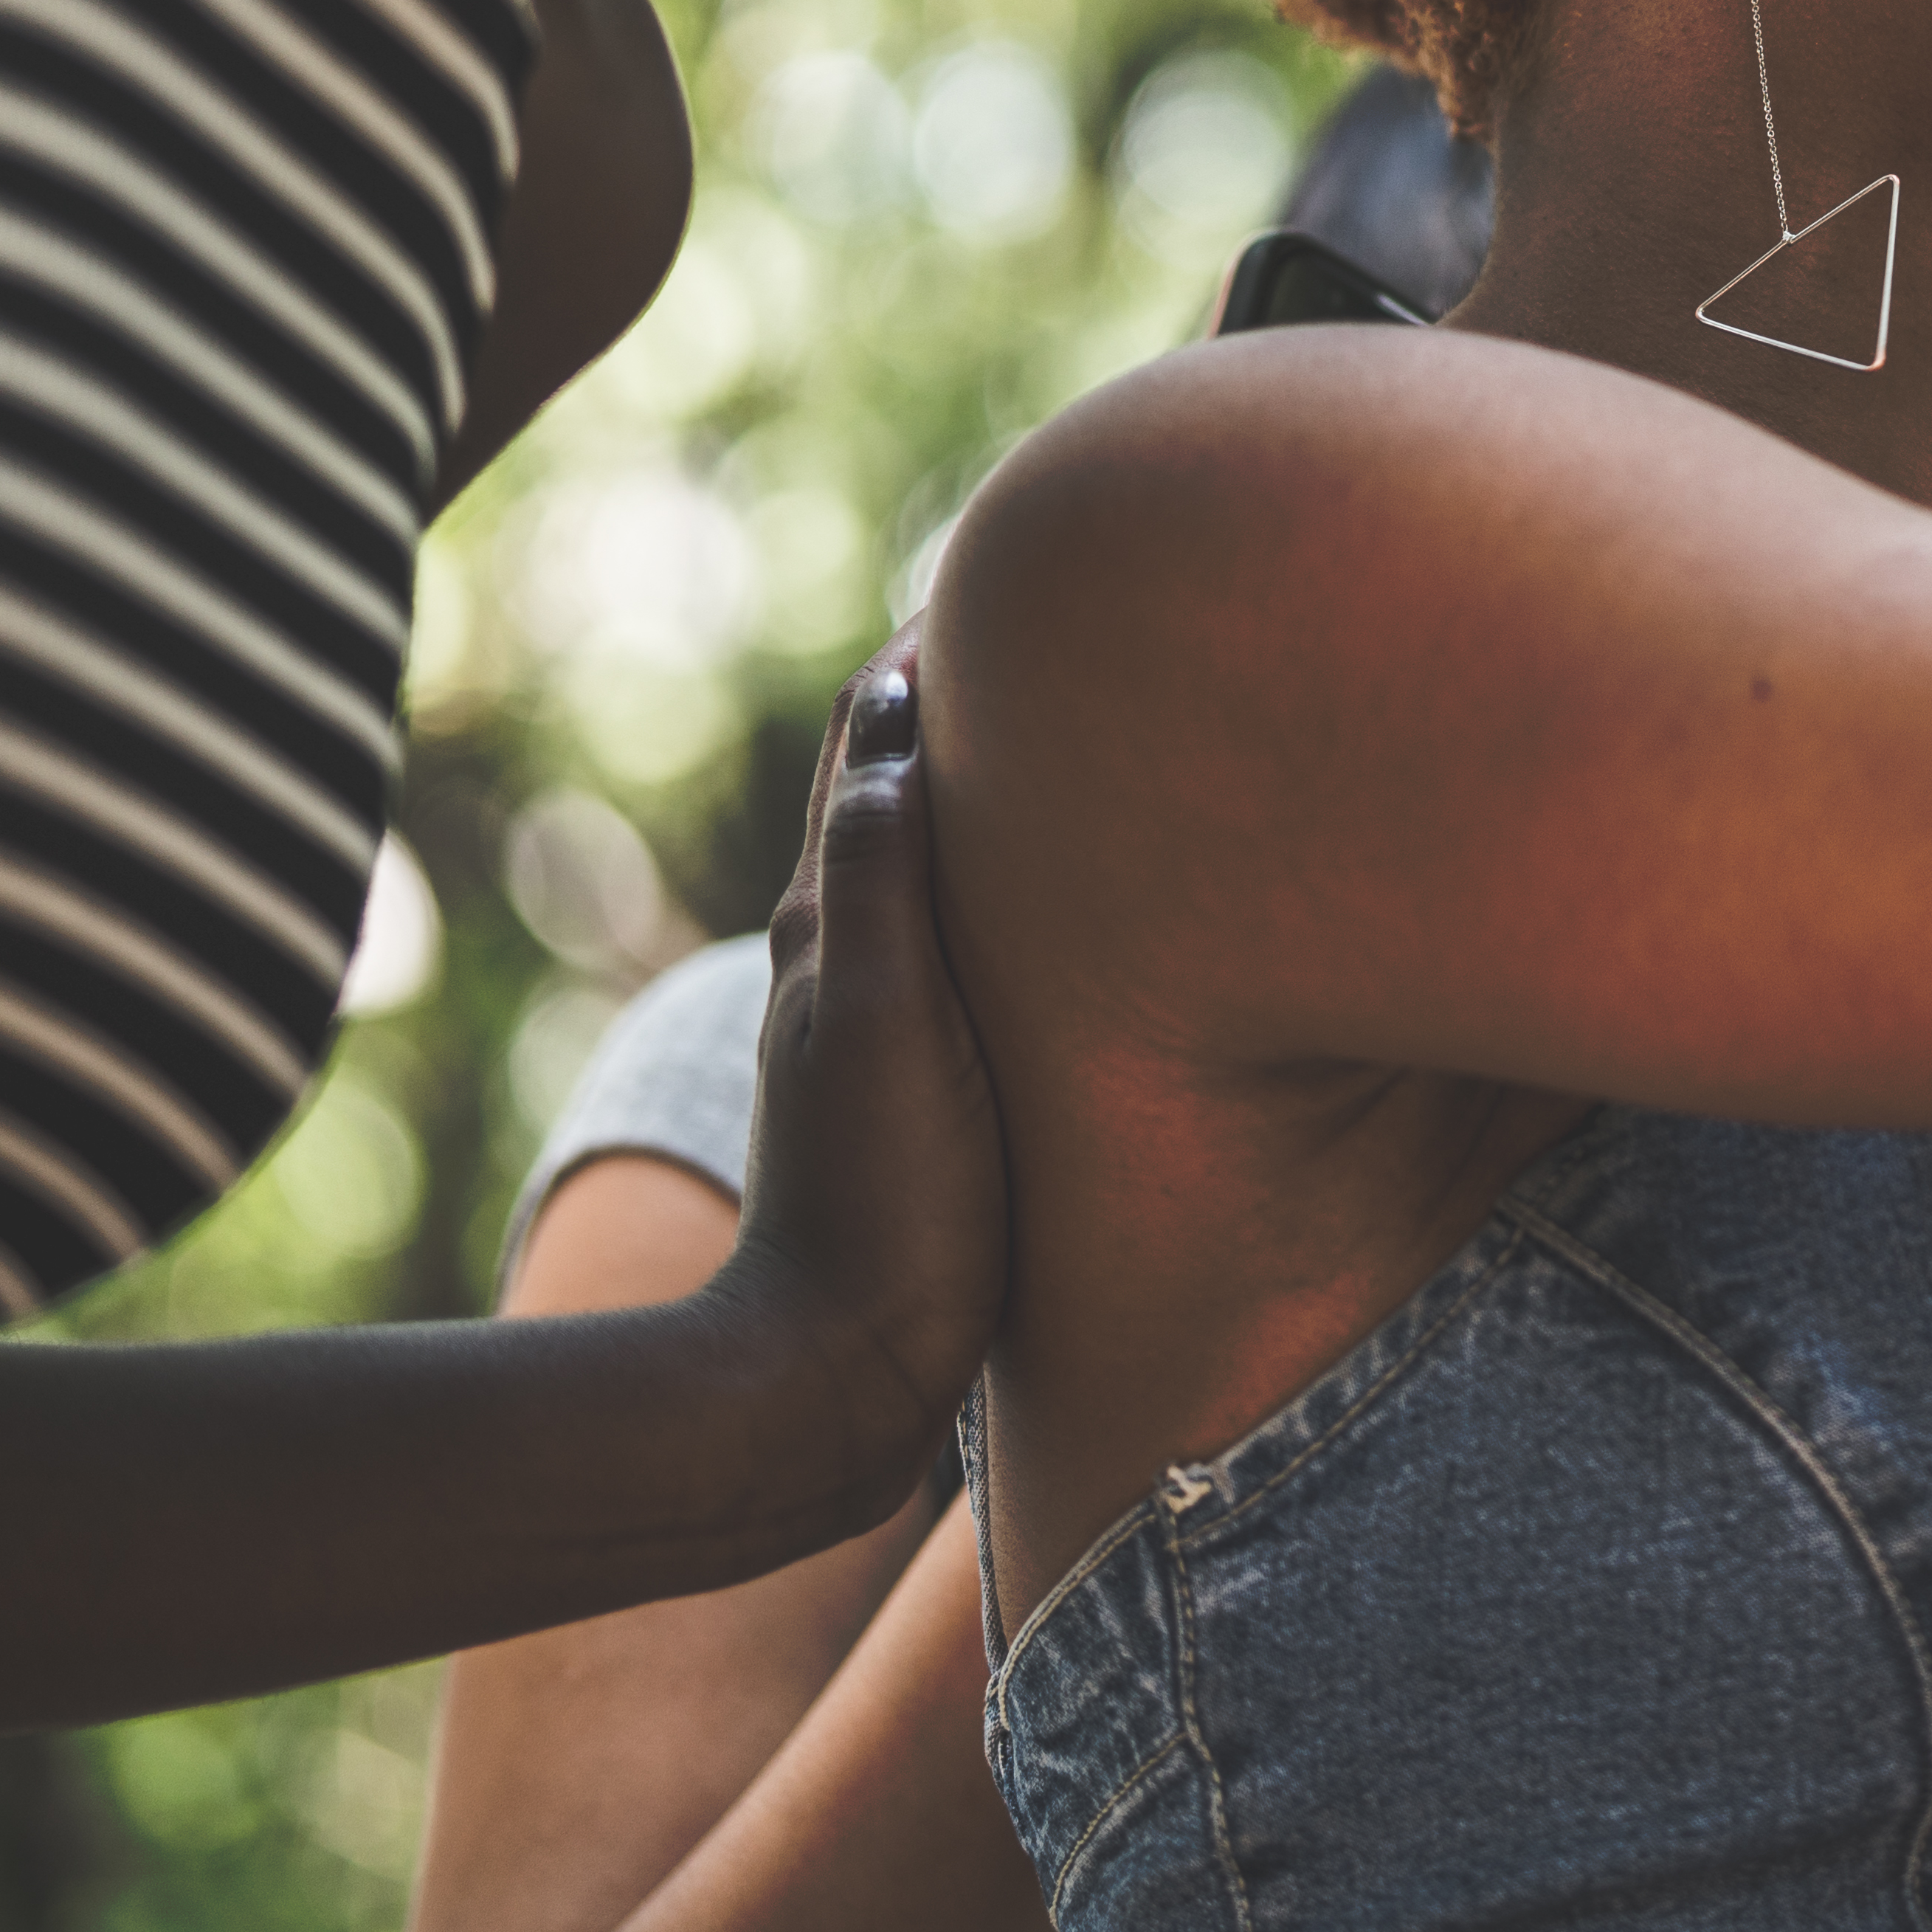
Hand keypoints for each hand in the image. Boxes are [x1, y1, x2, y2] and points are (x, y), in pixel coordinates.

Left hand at [696, 637, 1010, 1524]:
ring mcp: (880, 1008)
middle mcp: (842, 946)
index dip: (937, 638)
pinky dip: (1015, 866)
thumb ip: (884, 871)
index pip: (873, 728)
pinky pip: (967, 924)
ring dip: (997, 776)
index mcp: (830, 917)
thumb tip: (897, 711)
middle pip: (902, 771)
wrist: (838, 1372)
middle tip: (1086, 609)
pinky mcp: (923, 1067)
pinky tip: (1078, 884)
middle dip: (975, 685)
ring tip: (1101, 718)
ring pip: (937, 848)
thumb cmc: (876, 1198)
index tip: (1025, 560)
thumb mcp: (884, 1018)